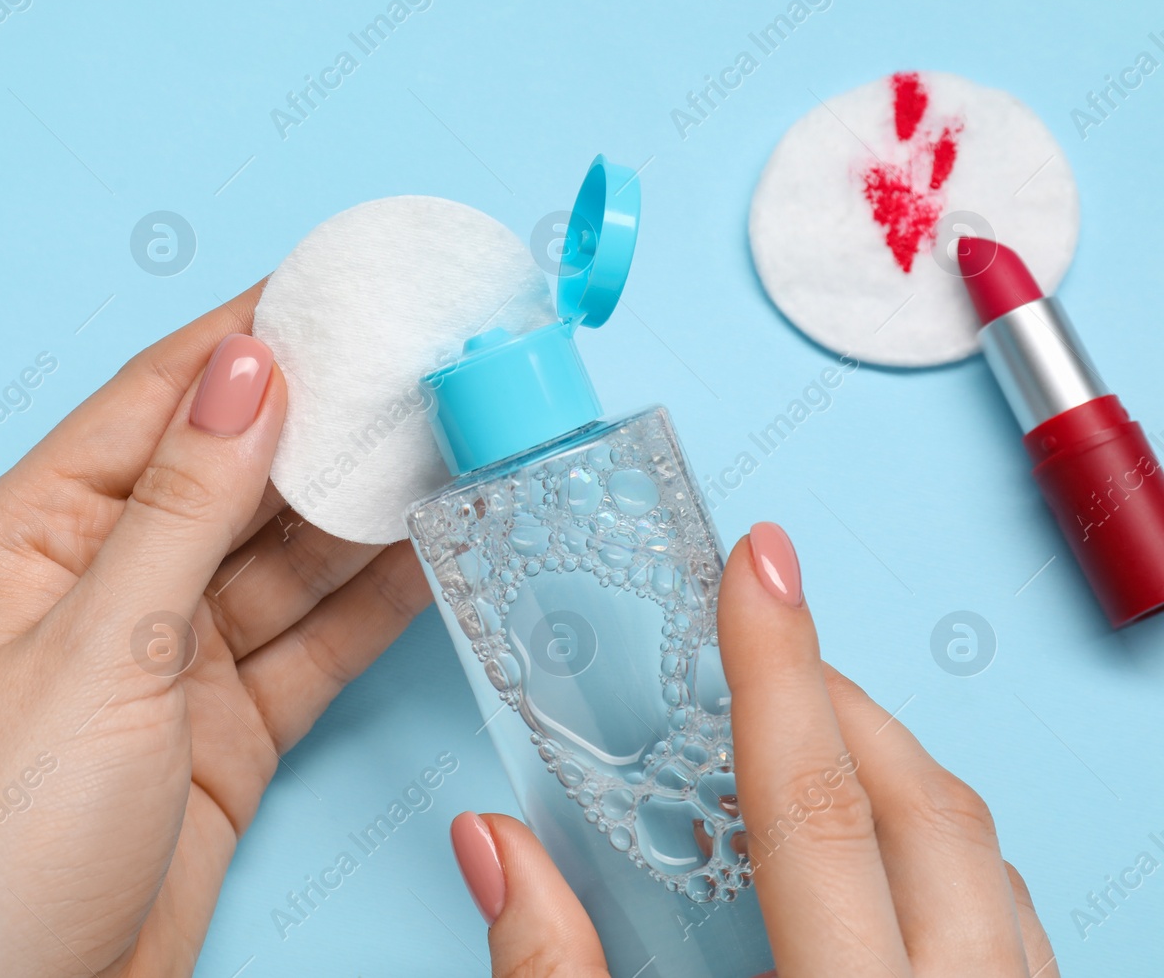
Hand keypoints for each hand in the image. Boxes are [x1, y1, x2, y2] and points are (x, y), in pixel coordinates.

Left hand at [0, 287, 428, 976]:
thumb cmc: (0, 835)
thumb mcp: (101, 647)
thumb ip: (185, 504)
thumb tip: (247, 368)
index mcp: (38, 533)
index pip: (158, 396)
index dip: (251, 334)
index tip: (339, 281)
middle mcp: (107, 579)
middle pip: (233, 470)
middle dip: (324, 419)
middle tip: (423, 360)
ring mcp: (172, 655)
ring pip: (284, 555)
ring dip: (360, 506)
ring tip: (450, 439)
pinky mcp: (227, 724)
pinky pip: (314, 641)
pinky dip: (372, 601)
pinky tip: (433, 549)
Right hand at [448, 522, 1059, 977]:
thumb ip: (553, 973)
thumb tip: (491, 844)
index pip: (812, 806)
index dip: (775, 668)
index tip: (754, 565)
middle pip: (919, 806)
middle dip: (837, 701)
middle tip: (758, 647)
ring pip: (983, 852)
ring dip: (897, 771)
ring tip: (810, 735)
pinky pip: (1010, 917)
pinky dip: (942, 848)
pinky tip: (879, 849)